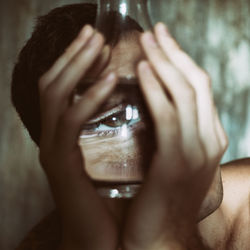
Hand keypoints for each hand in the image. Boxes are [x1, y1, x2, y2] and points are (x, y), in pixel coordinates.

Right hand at [38, 25, 117, 249]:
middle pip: (53, 83)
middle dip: (73, 55)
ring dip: (77, 67)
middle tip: (93, 32)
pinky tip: (110, 81)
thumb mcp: (112, 154)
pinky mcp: (60, 164)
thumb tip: (132, 100)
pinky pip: (70, 124)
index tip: (97, 41)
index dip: (77, 61)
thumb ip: (113, 128)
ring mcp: (53, 149)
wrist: (100, 236)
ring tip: (98, 45)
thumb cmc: (110, 194)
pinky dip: (88, 99)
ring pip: (55, 96)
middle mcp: (53, 136)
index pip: (64, 87)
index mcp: (65, 133)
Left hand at [122, 23, 227, 249]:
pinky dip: (155, 89)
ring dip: (164, 62)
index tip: (163, 42)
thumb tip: (156, 99)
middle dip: (175, 52)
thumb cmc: (162, 194)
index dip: (182, 60)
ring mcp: (196, 150)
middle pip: (196, 82)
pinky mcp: (176, 161)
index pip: (199, 87)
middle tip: (156, 31)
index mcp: (209, 136)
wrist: (161, 234)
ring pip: (184, 92)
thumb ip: (172, 130)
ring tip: (146, 41)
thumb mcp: (173, 156)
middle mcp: (209, 138)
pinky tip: (141, 70)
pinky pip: (167, 115)